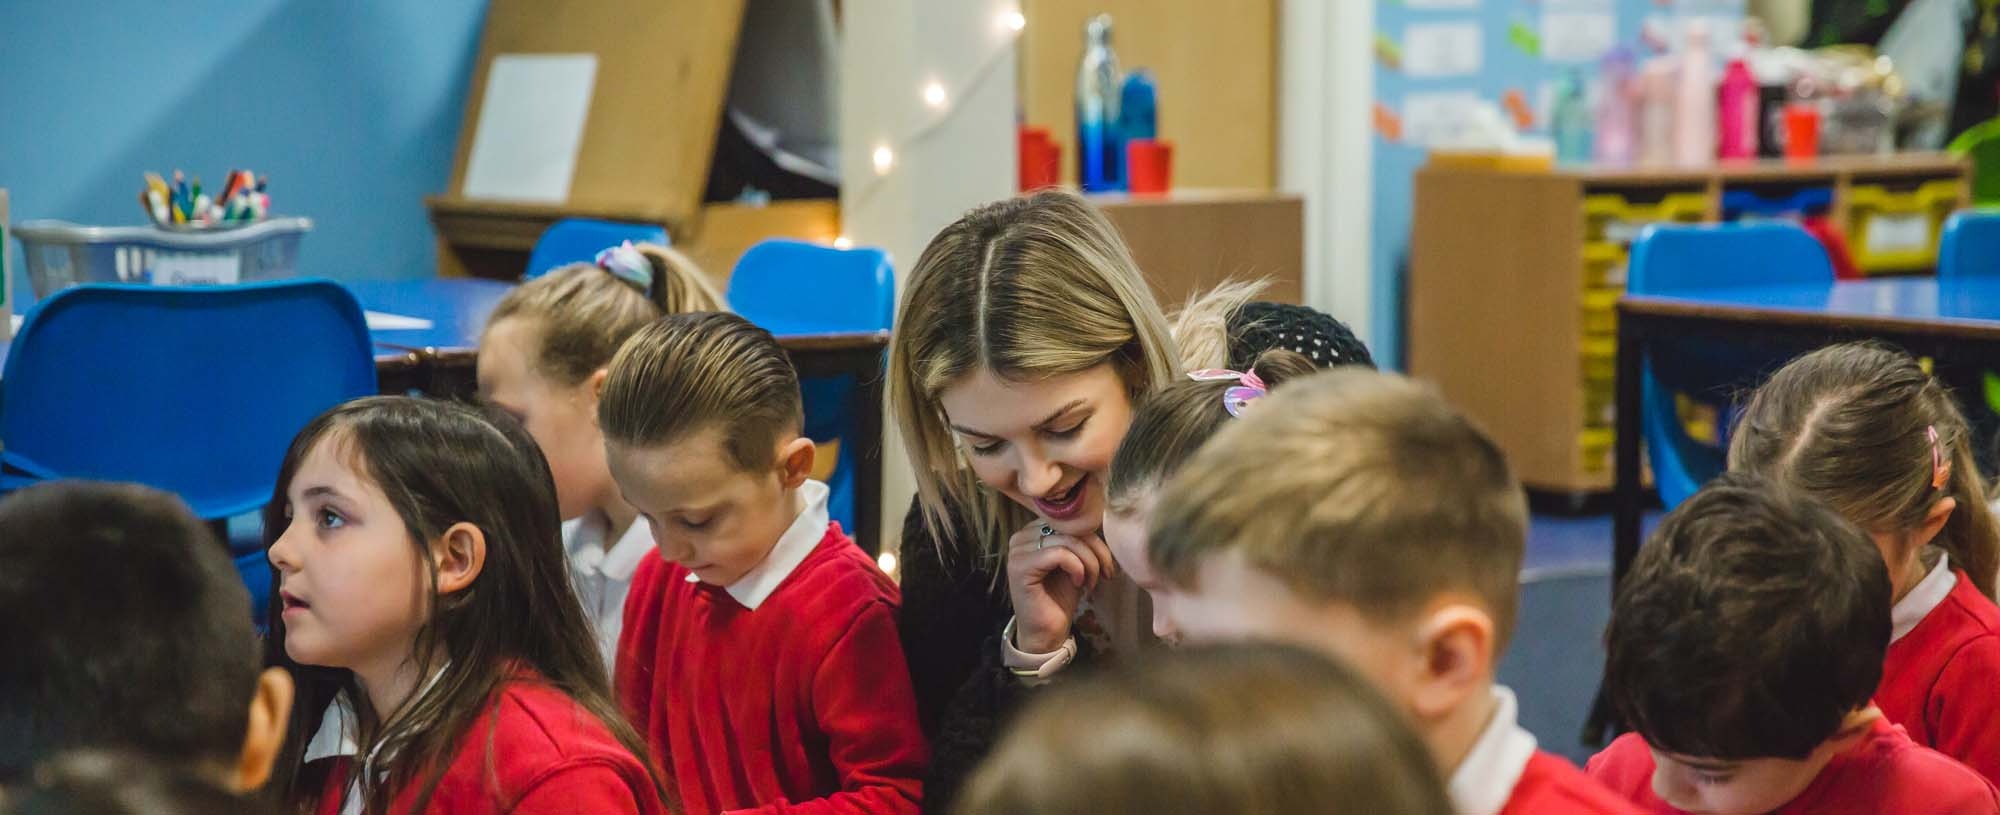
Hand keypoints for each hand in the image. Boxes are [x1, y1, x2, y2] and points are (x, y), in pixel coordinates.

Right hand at [1005, 520, 1116, 653]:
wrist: (1046, 633)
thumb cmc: (1059, 598)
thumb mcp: (1074, 563)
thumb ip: (1079, 542)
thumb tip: (1099, 522)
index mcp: (1033, 532)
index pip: (1069, 521)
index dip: (1093, 538)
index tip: (1106, 563)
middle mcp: (1021, 537)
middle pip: (1069, 528)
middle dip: (1095, 550)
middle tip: (1106, 573)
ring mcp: (1018, 551)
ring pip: (1067, 541)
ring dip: (1089, 562)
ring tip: (1092, 582)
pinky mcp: (1020, 567)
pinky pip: (1058, 554)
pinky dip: (1076, 567)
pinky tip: (1079, 584)